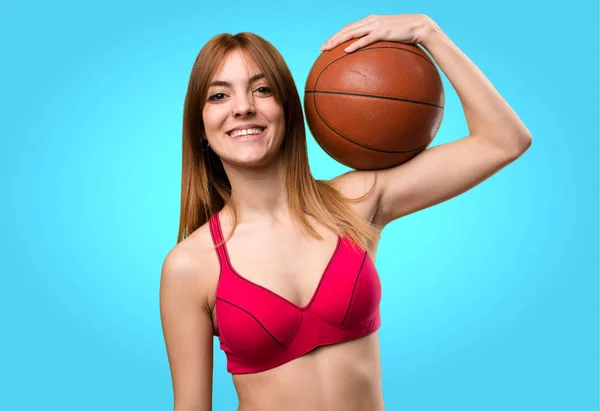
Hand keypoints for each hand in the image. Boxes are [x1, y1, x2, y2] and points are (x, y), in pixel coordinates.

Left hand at [320, 14, 435, 52]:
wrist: (419, 26)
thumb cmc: (404, 34)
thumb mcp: (388, 37)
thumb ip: (378, 43)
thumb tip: (370, 58)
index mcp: (370, 21)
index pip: (349, 27)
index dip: (337, 35)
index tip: (327, 45)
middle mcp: (370, 21)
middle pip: (346, 29)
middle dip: (333, 39)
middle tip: (322, 49)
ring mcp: (376, 25)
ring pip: (352, 32)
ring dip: (338, 40)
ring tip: (328, 48)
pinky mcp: (383, 31)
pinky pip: (366, 39)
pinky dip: (355, 44)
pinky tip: (347, 50)